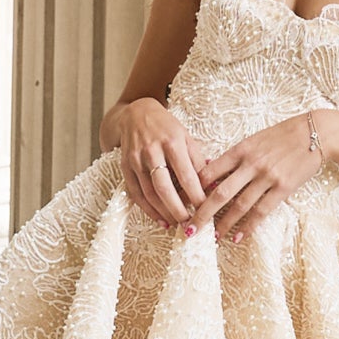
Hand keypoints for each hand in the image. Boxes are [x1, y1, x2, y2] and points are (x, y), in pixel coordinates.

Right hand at [113, 99, 214, 227]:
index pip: (186, 174)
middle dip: (177, 209)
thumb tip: (213, 185)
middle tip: (190, 223)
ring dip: (164, 213)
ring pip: (149, 193)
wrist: (135, 115)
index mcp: (172, 142)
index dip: (196, 195)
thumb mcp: (186, 137)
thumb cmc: (166, 127)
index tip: (205, 209)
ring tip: (177, 224)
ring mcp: (136, 160)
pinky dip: (148, 210)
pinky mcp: (125, 167)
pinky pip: (136, 193)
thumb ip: (197, 160)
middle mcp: (152, 151)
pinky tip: (160, 219)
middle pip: (164, 188)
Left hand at [190, 114, 322, 239]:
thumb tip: (213, 172)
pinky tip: (238, 237)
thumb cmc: (283, 135)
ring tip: (213, 237)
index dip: (194, 188)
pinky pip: (261, 211)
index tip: (184, 202)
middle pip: (220, 192)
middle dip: (202, 213)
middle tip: (190, 228)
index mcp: (240, 149)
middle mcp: (251, 164)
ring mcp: (267, 177)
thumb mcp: (254, 139)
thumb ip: (236, 156)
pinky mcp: (283, 188)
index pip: (210, 171)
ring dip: (224, 224)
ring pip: (239, 205)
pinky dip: (248, 226)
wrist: (315, 133)